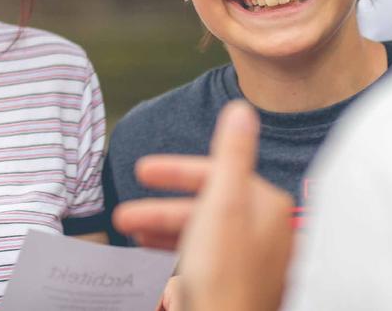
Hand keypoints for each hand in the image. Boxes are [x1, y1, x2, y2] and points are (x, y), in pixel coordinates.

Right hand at [114, 101, 293, 310]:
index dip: (175, 171)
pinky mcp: (240, 282)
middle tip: (125, 215)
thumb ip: (231, 153)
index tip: (142, 170)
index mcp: (265, 205)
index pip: (216, 173)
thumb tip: (241, 110)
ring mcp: (254, 258)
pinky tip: (158, 262)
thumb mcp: (221, 203)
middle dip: (161, 208)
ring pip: (202, 232)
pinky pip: (205, 257)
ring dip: (164, 230)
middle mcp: (266, 229)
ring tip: (132, 234)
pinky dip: (178, 254)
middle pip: (206, 205)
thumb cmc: (223, 274)